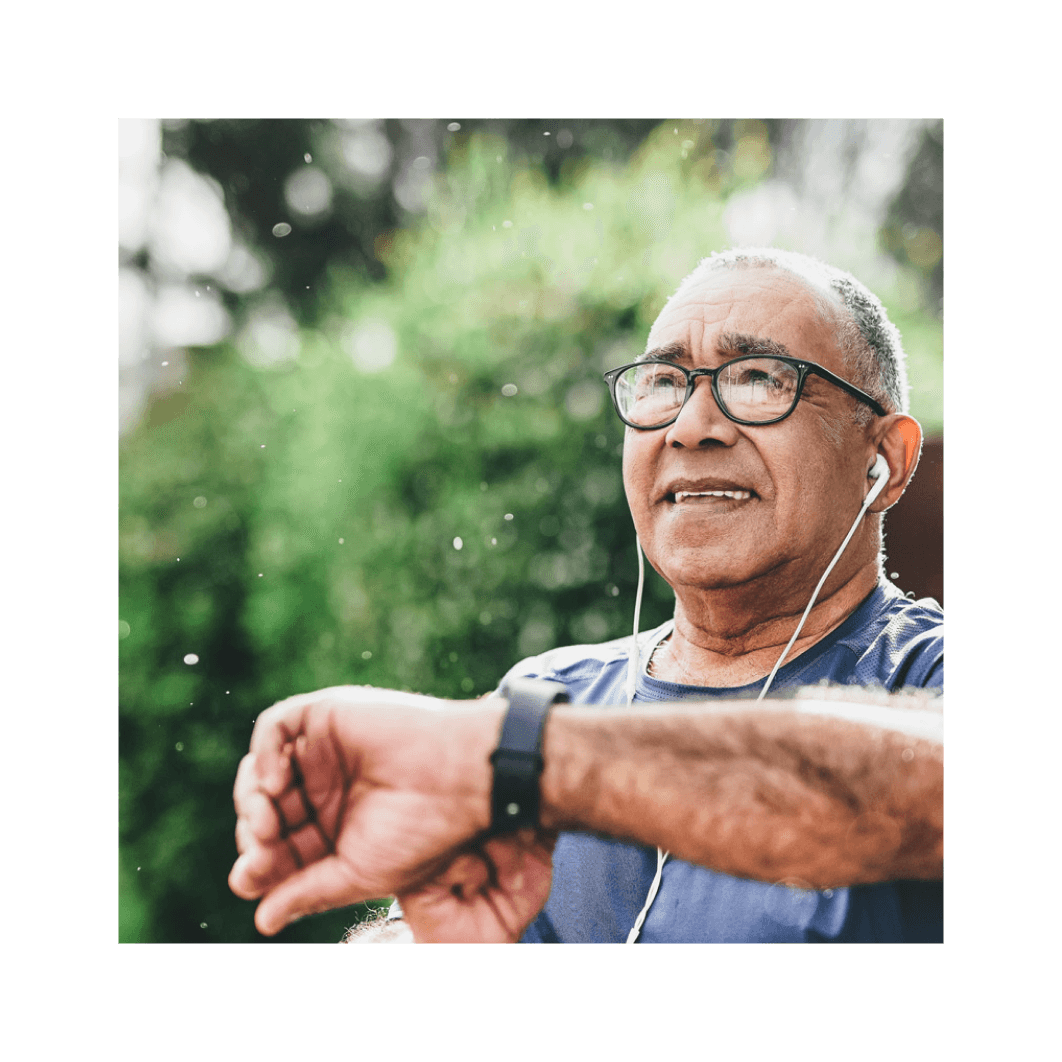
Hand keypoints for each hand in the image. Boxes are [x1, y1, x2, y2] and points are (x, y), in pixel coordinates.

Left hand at [228, 687, 555, 942]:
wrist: (461, 781)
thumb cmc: (422, 831)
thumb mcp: (358, 874)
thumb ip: (308, 892)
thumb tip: (262, 921)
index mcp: (335, 827)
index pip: (277, 846)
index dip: (257, 862)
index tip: (253, 877)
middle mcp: (326, 788)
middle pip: (263, 808)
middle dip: (254, 831)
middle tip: (266, 843)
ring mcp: (324, 750)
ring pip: (261, 769)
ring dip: (251, 796)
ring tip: (268, 817)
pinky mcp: (328, 716)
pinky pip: (274, 726)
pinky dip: (264, 753)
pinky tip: (276, 781)